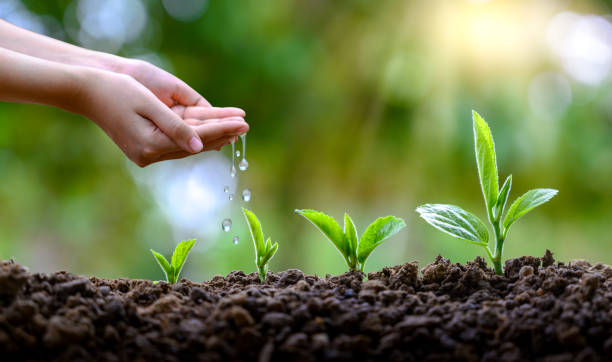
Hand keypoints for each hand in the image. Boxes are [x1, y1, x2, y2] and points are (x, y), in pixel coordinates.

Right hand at [74, 68, 248, 166]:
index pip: (196, 138)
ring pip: (187, 147)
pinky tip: (210, 136)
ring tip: (234, 131)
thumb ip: (175, 127)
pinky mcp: (144, 150)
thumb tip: (199, 147)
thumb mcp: (148, 105)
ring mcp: (146, 155)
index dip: (222, 130)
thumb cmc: (116, 91)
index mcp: (150, 145)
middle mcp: (149, 155)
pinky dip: (195, 139)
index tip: (244, 123)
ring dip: (211, 138)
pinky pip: (177, 145)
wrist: (86, 92)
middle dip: (221, 135)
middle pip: (194, 146)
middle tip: (246, 127)